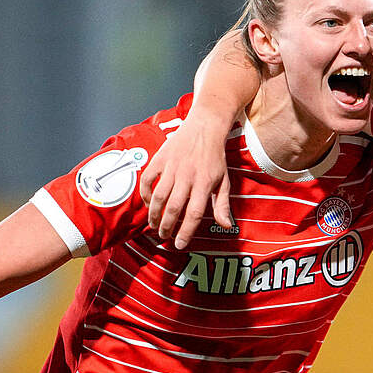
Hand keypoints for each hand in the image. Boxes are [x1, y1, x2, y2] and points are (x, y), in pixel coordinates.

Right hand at [138, 116, 232, 248]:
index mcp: (204, 184)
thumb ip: (222, 205)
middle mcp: (187, 176)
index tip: (179, 244)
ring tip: (155, 226)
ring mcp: (172, 167)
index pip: (193, 213)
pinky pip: (147, 180)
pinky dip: (146, 194)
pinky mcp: (160, 159)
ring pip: (158, 197)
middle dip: (167, 227)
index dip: (186, 232)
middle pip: (173, 208)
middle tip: (164, 236)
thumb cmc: (215, 158)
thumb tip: (226, 226)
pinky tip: (149, 204)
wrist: (205, 128)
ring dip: (154, 215)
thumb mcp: (224, 181)